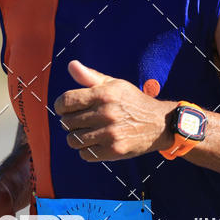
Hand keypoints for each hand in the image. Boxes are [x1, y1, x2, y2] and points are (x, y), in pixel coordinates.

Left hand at [54, 60, 175, 161]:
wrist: (159, 123)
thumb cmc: (132, 101)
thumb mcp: (114, 84)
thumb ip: (90, 76)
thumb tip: (71, 65)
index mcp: (104, 94)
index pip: (65, 102)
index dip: (60, 107)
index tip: (65, 109)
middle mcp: (106, 114)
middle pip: (67, 123)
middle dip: (70, 122)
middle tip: (81, 121)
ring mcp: (110, 134)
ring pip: (73, 140)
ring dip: (77, 137)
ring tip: (88, 132)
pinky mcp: (114, 151)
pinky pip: (85, 154)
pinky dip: (86, 150)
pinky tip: (96, 143)